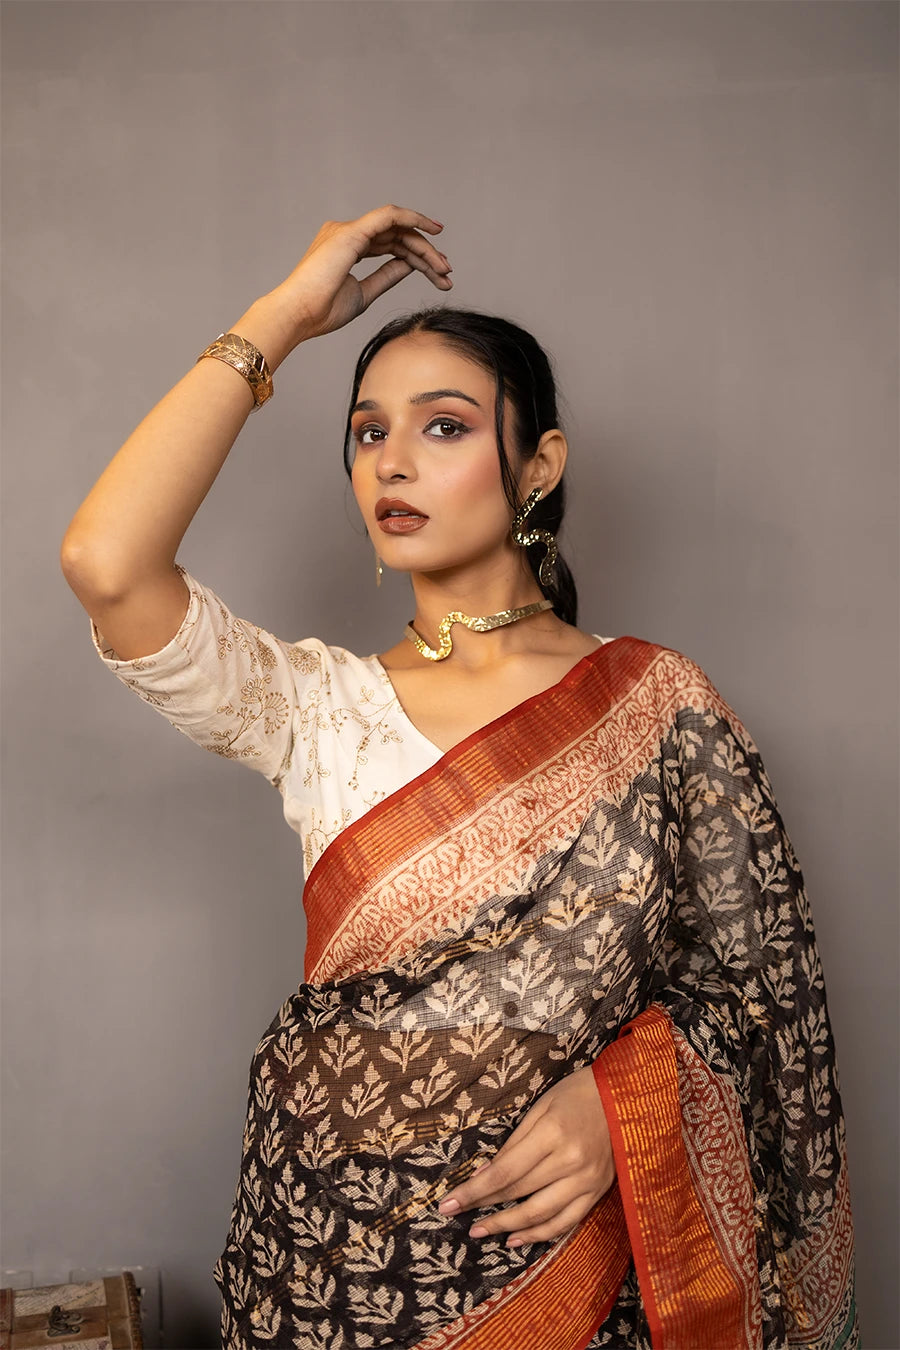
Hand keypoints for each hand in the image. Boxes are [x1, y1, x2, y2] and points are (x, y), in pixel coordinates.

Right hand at [267, 204, 452, 346]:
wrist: (299, 315)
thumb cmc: (322, 310)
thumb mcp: (364, 294)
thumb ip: (386, 276)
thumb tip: (410, 265)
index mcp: (348, 247)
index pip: (391, 246)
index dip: (417, 258)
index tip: (439, 275)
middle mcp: (348, 233)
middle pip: (397, 236)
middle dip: (426, 253)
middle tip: (447, 273)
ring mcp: (349, 230)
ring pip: (398, 228)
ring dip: (425, 246)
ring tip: (444, 269)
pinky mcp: (352, 232)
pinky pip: (389, 216)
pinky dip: (412, 219)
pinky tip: (432, 230)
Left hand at [437, 1065, 615, 1247]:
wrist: (623, 1098)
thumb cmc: (576, 1095)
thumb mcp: (540, 1108)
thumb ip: (513, 1144)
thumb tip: (484, 1176)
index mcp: (552, 1134)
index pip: (504, 1173)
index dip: (474, 1192)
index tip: (448, 1203)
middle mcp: (570, 1162)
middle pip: (519, 1193)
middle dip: (484, 1208)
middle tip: (458, 1217)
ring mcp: (586, 1181)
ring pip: (540, 1215)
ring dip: (508, 1227)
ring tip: (481, 1232)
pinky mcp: (597, 1192)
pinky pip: (566, 1222)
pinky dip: (540, 1234)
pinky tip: (518, 1238)